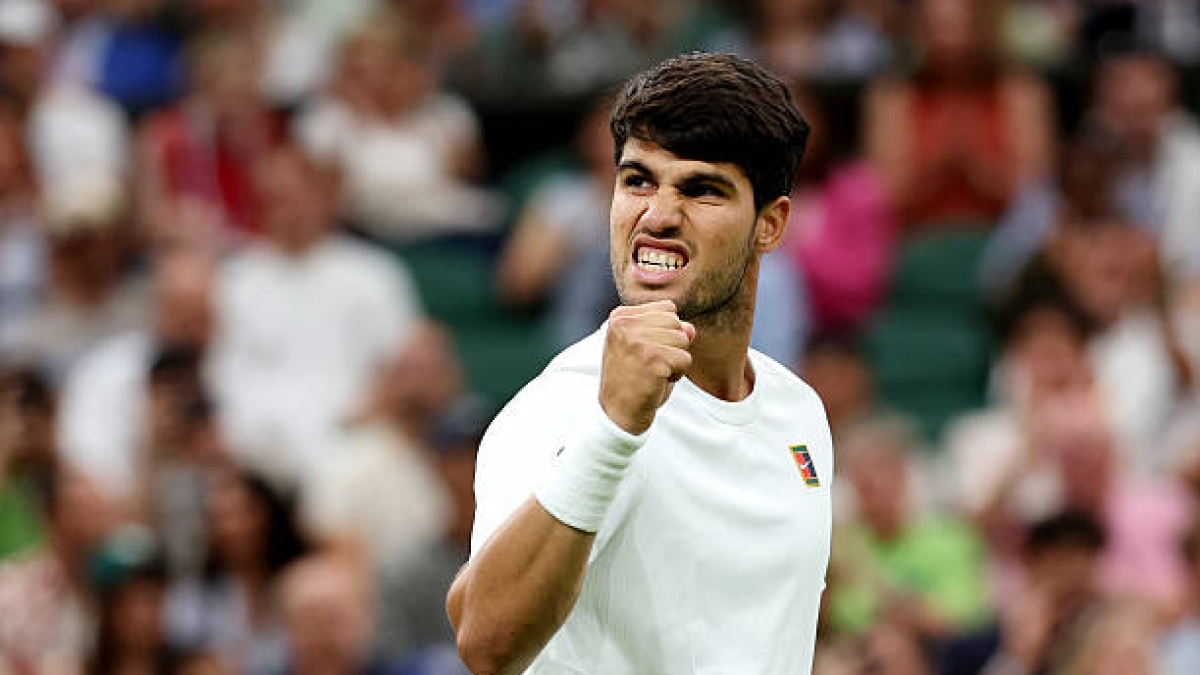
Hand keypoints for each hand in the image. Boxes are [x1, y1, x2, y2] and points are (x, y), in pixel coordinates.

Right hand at [600, 301, 694, 434]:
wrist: (618, 414)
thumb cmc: (634, 380)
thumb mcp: (650, 348)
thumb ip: (670, 331)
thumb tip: (691, 329)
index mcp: (620, 316)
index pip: (667, 309)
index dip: (665, 333)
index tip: (644, 352)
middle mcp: (625, 323)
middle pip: (676, 323)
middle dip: (672, 346)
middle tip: (649, 365)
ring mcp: (637, 340)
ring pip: (683, 340)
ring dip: (675, 361)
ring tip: (653, 373)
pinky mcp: (651, 358)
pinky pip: (686, 360)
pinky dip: (677, 375)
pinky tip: (656, 382)